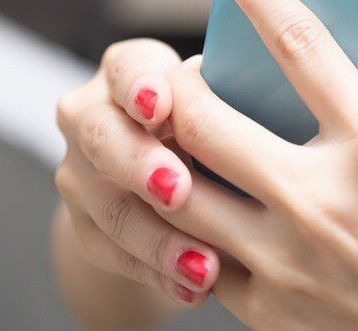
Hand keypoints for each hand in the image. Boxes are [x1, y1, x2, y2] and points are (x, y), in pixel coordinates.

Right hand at [54, 37, 224, 308]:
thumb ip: (232, 93)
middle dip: (141, 165)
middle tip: (179, 191)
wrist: (167, 170)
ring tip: (204, 265)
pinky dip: (157, 273)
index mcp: (128, 70)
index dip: (140, 85)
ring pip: (109, 206)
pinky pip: (115, 254)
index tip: (164, 106)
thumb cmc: (216, 119)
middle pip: (103, 137)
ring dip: (158, 238)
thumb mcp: (223, 95)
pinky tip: (196, 289)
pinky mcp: (85, 225)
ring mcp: (82, 173)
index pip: (126, 68)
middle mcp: (92, 114)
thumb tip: (275, 94)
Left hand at [139, 0, 357, 330]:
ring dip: (160, 155)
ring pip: (179, 192)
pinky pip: (199, 258)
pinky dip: (185, 229)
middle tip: (172, 75)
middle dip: (175, 86)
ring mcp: (289, 259)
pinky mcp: (271, 310)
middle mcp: (323, 198)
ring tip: (161, 141)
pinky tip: (188, 211)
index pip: (303, 48)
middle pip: (206, 121)